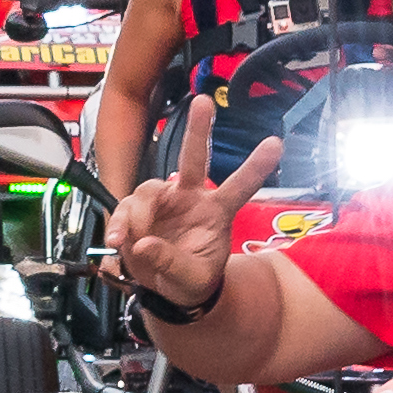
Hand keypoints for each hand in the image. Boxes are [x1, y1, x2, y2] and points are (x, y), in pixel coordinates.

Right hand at [100, 97, 285, 313]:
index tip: (276, 144)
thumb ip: (171, 262)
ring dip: (138, 215)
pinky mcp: (137, 211)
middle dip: (199, 129)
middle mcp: (191, 198)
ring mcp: (164, 201)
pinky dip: (119, 224)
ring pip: (148, 190)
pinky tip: (117, 241)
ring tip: (137, 242)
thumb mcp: (191, 279)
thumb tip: (144, 244)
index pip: (239, 186)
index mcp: (216, 212)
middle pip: (194, 158)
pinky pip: (124, 209)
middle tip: (204, 101)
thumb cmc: (191, 280)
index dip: (255, 166)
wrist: (167, 291)